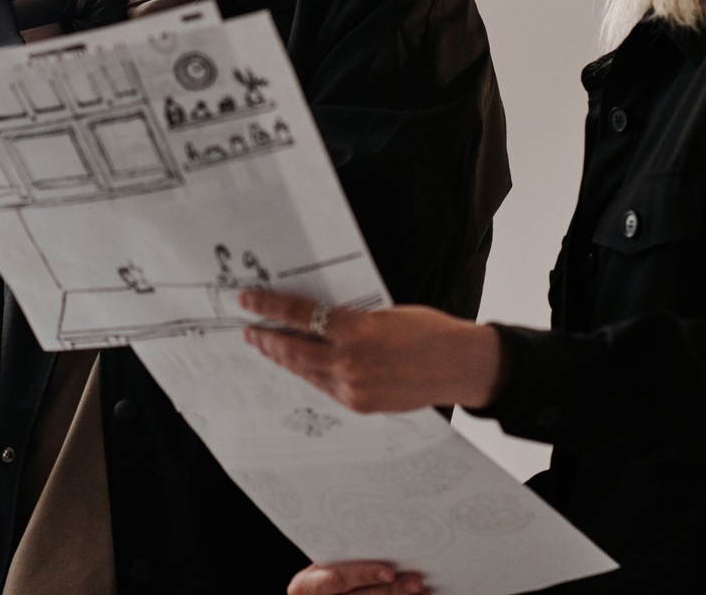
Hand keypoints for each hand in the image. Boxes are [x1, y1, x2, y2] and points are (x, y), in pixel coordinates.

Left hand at [240, 290, 504, 413]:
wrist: (458, 366)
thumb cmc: (426, 330)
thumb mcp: (384, 313)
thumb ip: (349, 320)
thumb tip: (314, 319)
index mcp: (357, 330)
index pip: (301, 316)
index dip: (270, 308)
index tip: (247, 300)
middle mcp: (351, 362)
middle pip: (294, 350)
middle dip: (267, 339)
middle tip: (248, 328)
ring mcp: (353, 388)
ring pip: (306, 372)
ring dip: (283, 359)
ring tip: (266, 347)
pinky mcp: (360, 405)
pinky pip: (325, 387)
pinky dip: (310, 374)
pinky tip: (300, 366)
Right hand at [289, 561, 426, 594]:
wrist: (319, 593)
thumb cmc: (320, 569)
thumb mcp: (320, 562)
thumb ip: (341, 554)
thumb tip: (384, 528)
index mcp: (305, 586)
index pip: (337, 579)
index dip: (363, 574)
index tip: (389, 571)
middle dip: (391, 590)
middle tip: (416, 581)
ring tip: (421, 589)